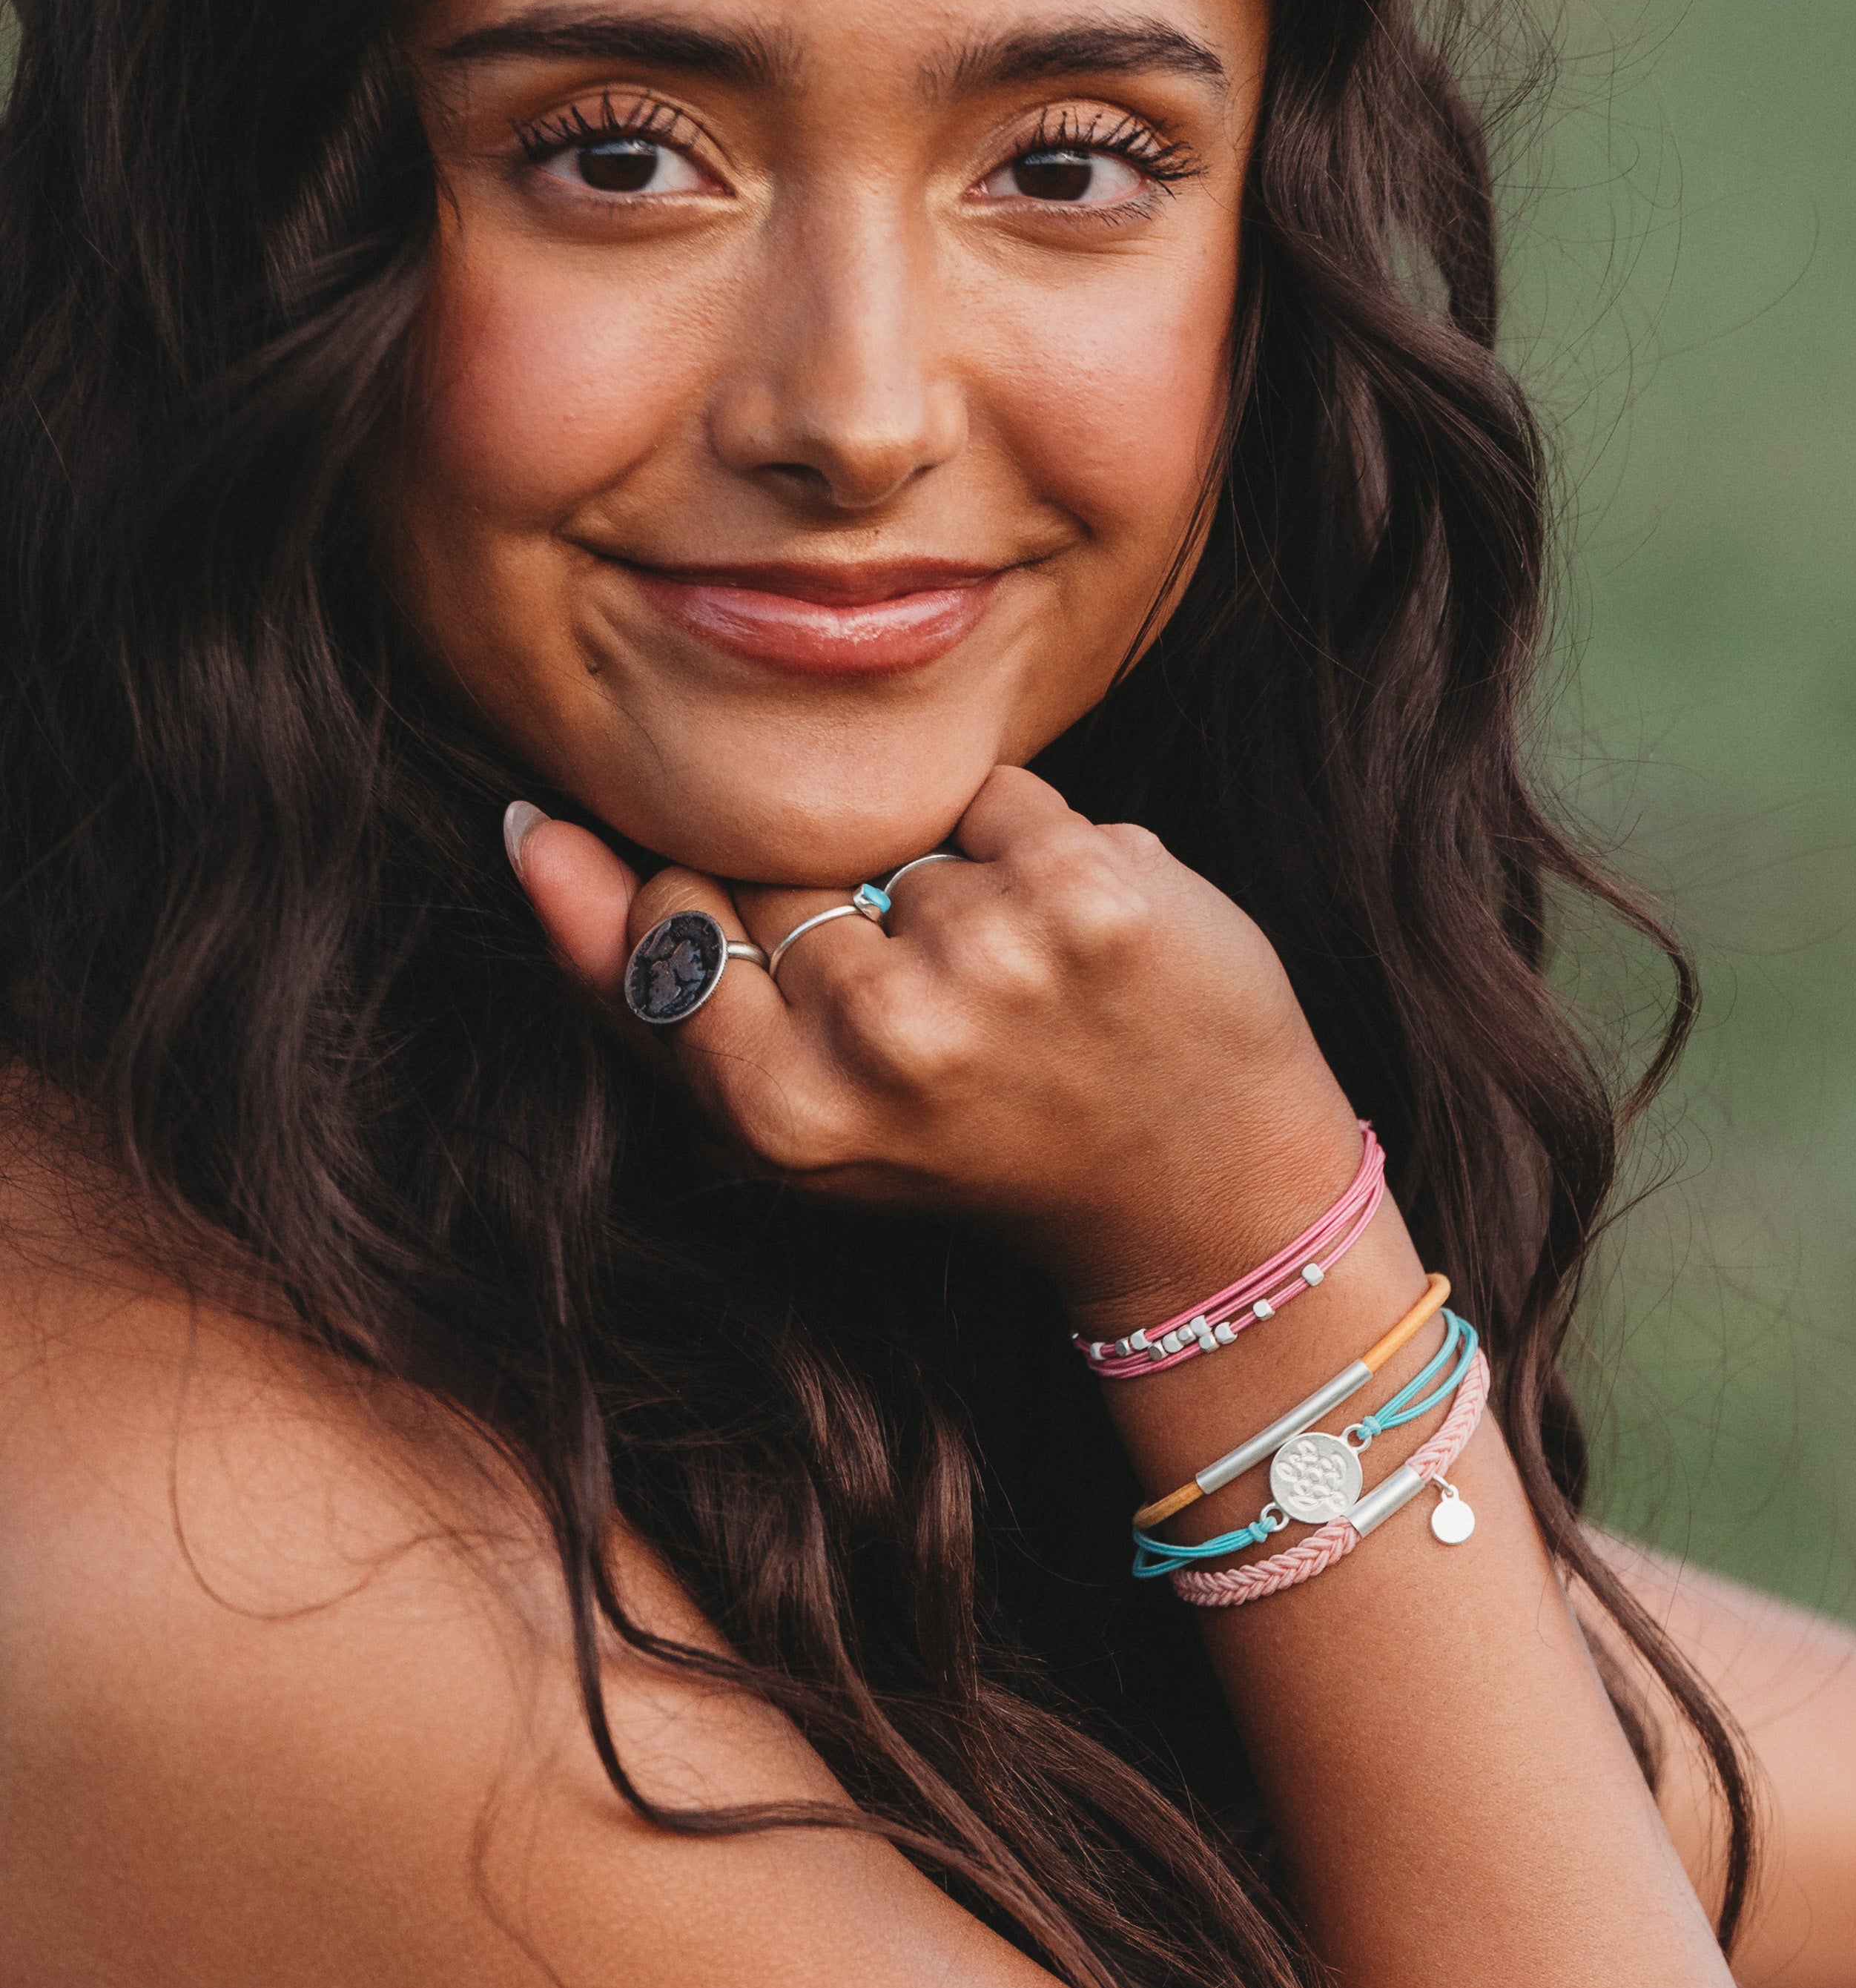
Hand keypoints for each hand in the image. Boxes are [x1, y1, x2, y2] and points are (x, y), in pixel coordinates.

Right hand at [506, 769, 1359, 1310]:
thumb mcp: (785, 1117)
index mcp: (783, 1113)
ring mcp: (995, 960)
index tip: (807, 984)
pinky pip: (998, 794)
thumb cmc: (970, 1148)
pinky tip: (1064, 932)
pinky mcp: (1094, 895)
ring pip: (894, 832)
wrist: (1197, 1192)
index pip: (674, 920)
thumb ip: (635, 987)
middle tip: (930, 1007)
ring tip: (1007, 984)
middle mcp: (884, 1036)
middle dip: (843, 907)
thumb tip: (526, 826)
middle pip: (780, 867)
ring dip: (945, 882)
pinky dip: (1029, 846)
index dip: (736, 928)